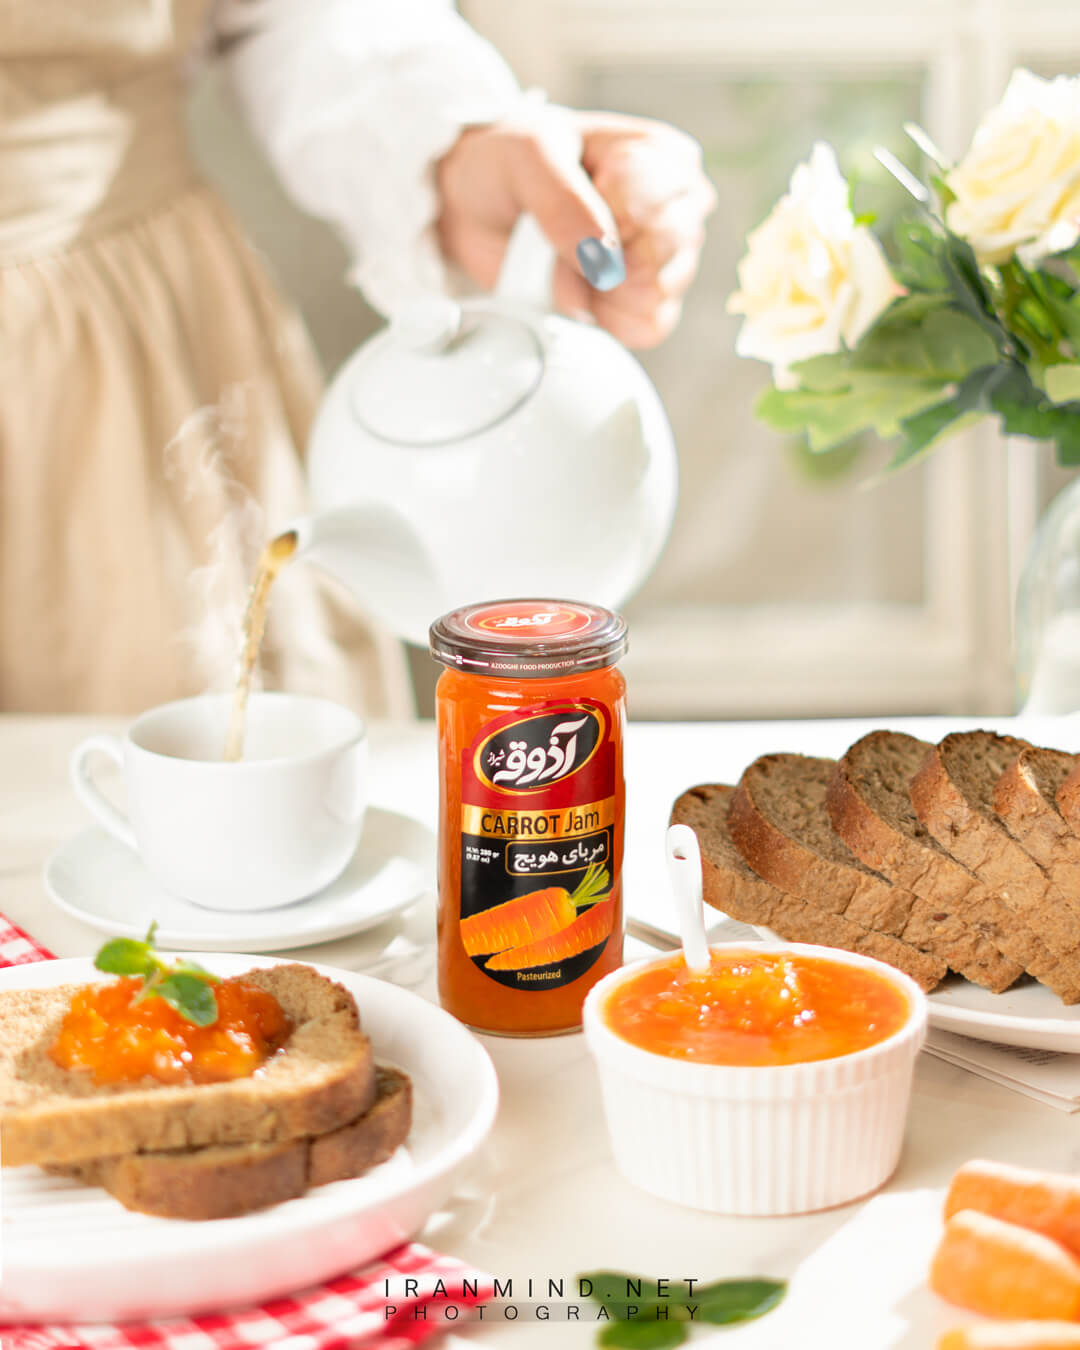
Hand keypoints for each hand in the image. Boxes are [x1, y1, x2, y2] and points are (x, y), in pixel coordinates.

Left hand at [436, 104, 715, 348]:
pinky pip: (644, 328)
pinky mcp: (647, 306)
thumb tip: (604, 260)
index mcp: (660, 156)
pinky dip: (605, 319)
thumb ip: (564, 202)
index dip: (612, 219)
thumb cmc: (512, 165)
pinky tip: (582, 294)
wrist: (480, 206)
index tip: (572, 207)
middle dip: (605, 259)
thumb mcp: (527, 156)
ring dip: (601, 290)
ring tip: (567, 260)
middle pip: (667, 255)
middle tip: (564, 240)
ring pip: (655, 296)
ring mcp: (666, 261)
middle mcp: (676, 207)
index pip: (662, 205)